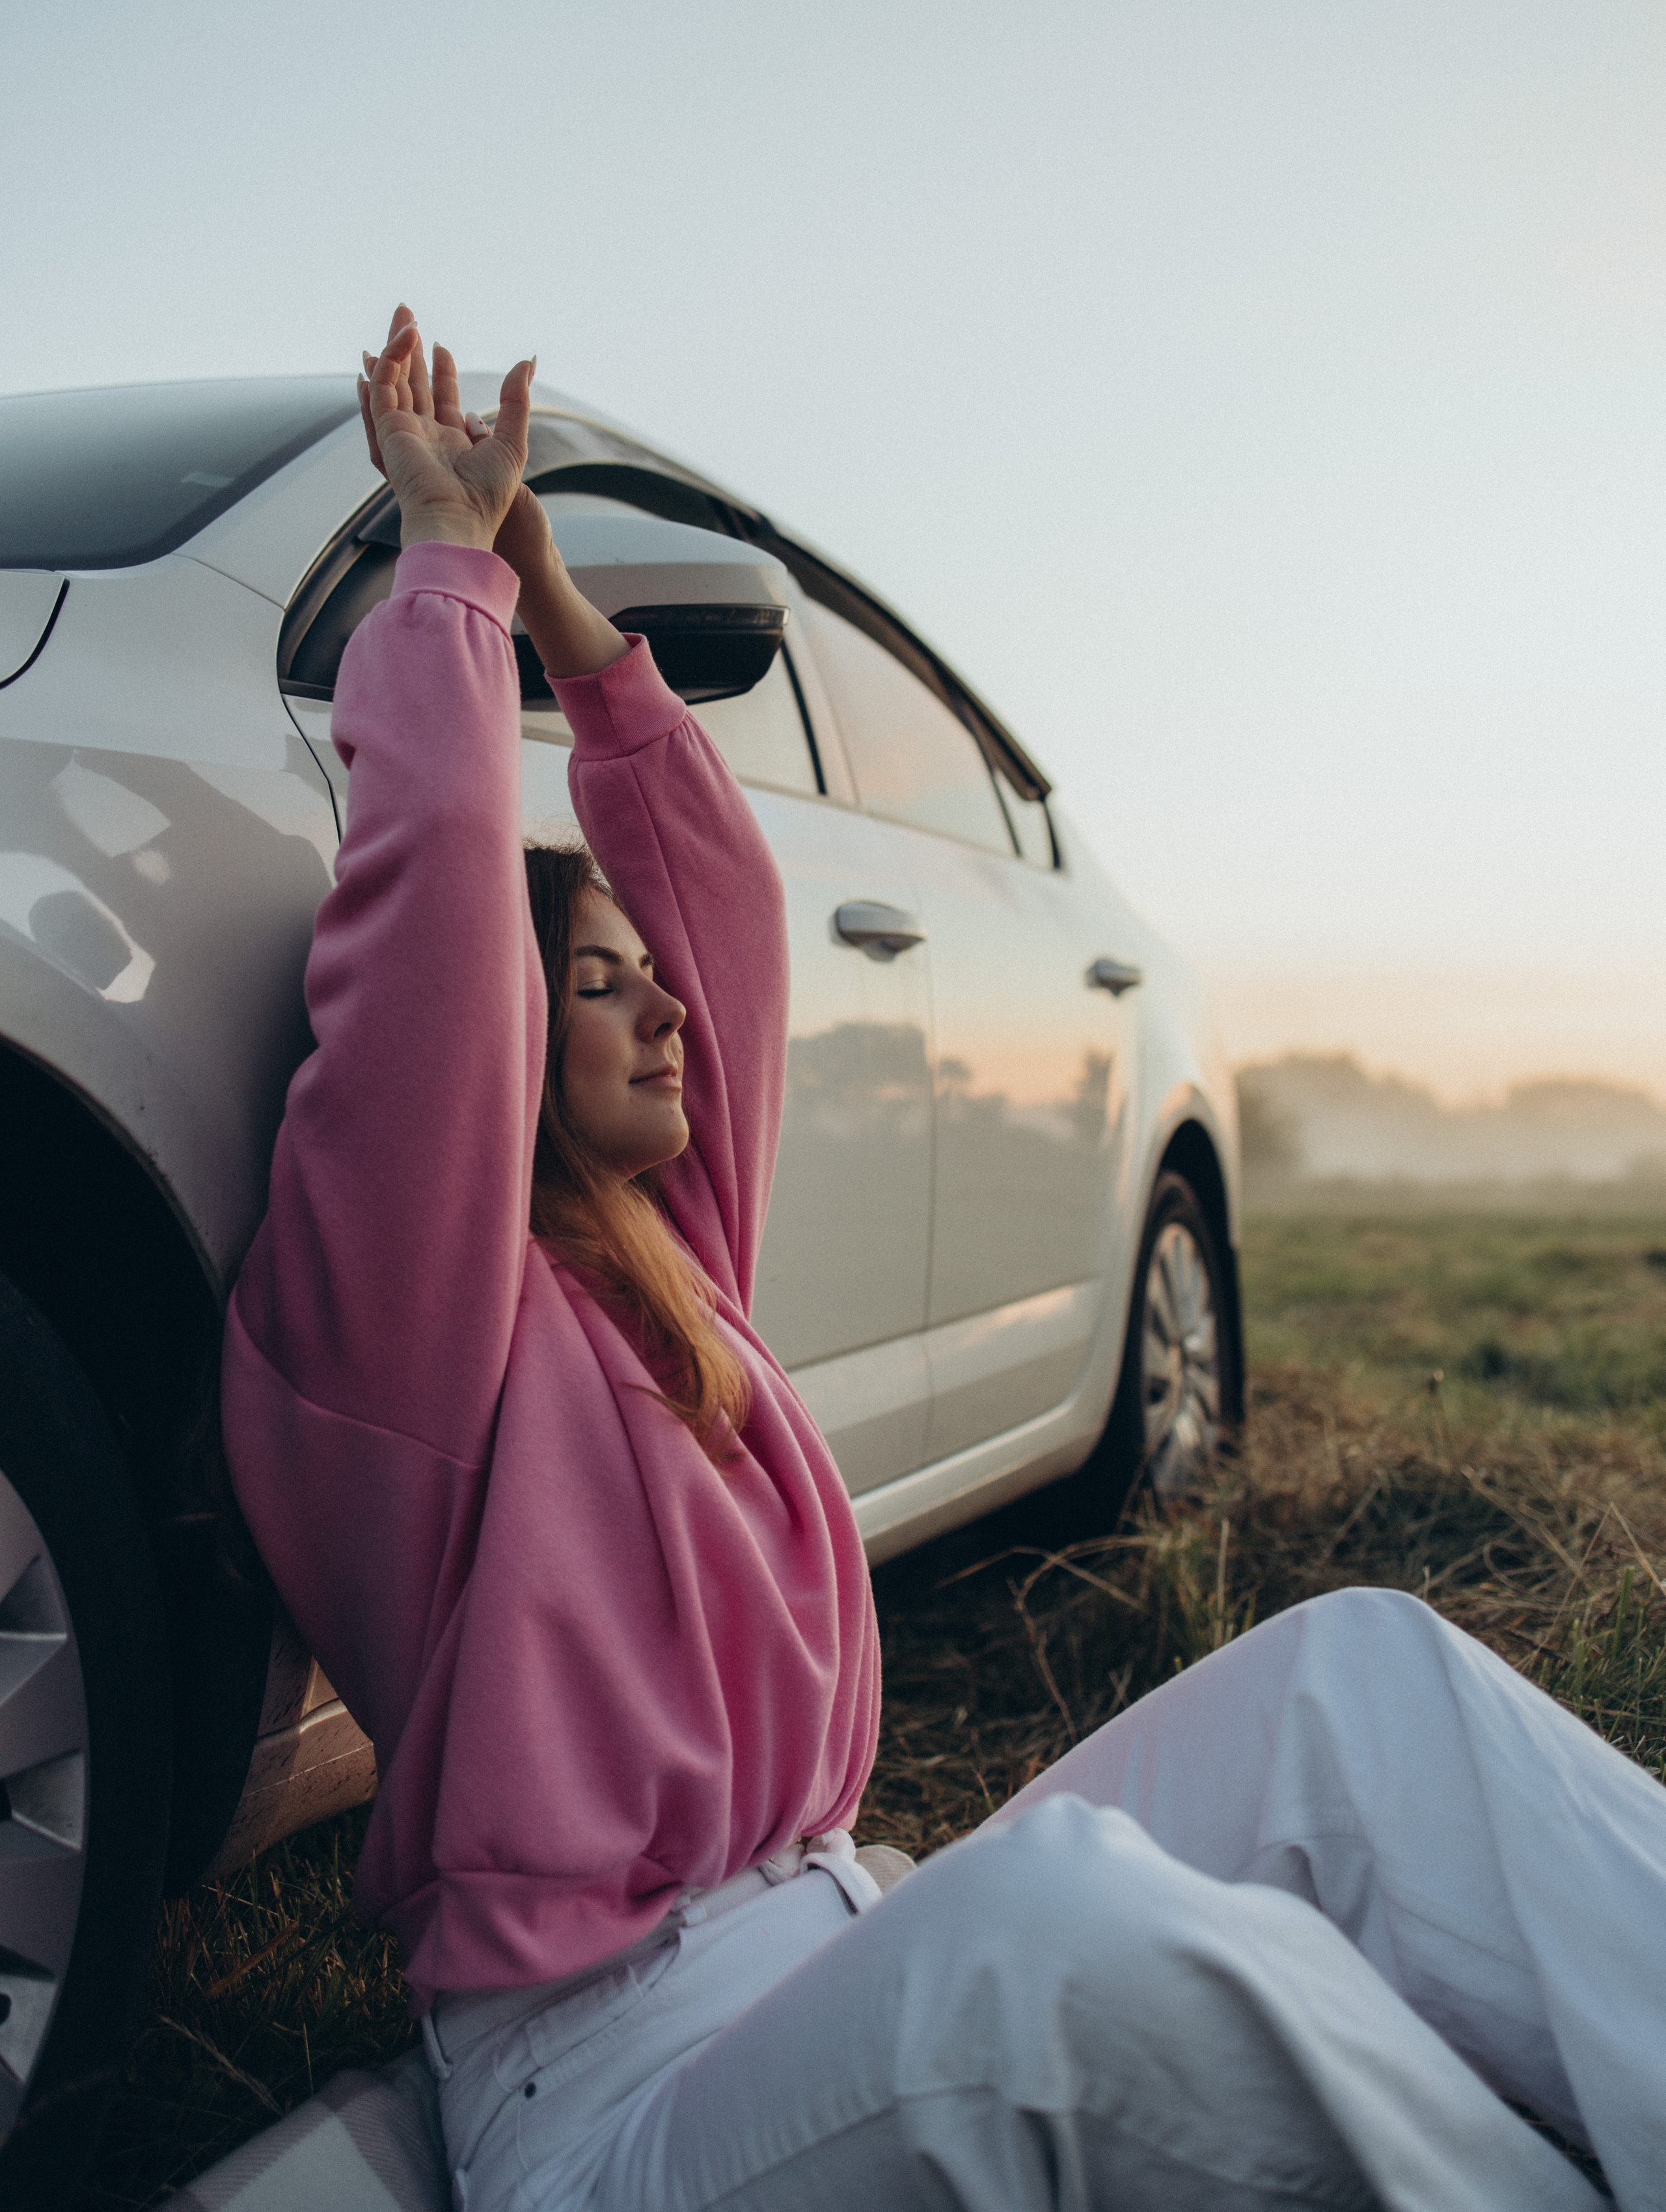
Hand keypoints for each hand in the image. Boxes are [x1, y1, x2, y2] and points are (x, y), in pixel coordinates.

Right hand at [357, 304, 532, 551]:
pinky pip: (382, 391)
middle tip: (408, 314)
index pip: (440, 398)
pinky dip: (386, 365)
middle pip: (413, 384)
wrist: (459, 520)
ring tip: (402, 318)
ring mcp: (403, 434)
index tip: (443, 348)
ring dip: (395, 349)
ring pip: (394, 382)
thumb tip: (528, 361)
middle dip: (410, 350)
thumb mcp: (512, 441)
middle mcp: (423, 437)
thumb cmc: (487, 496)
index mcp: (450, 443)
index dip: (440, 371)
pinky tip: (397, 343)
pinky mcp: (389, 432)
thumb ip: (515, 401)